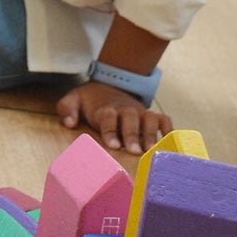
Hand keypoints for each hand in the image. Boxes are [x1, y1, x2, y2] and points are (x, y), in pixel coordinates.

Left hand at [56, 81, 171, 154]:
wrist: (108, 84)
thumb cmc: (90, 100)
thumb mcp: (73, 99)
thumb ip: (67, 109)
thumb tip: (69, 123)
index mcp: (105, 108)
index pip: (108, 116)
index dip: (110, 130)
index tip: (113, 145)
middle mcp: (124, 109)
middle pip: (130, 118)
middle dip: (132, 134)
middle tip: (134, 151)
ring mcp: (140, 112)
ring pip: (149, 118)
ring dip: (151, 134)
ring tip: (151, 151)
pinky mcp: (151, 115)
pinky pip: (164, 119)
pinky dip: (168, 130)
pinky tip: (170, 144)